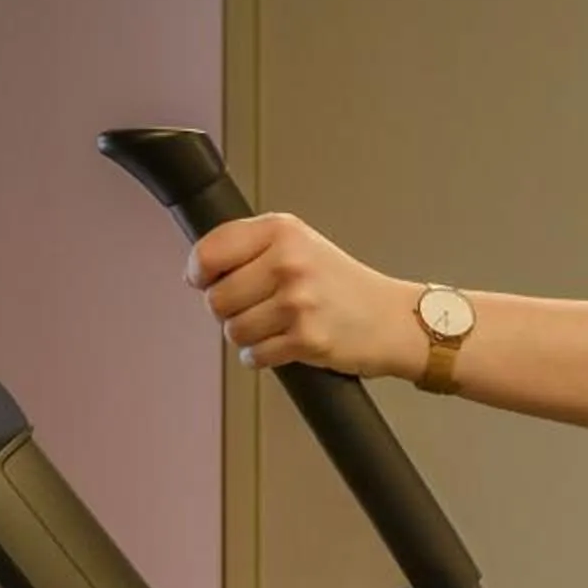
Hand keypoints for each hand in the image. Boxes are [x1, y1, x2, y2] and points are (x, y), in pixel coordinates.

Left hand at [189, 213, 425, 381]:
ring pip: (233, 330)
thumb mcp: (299, 244)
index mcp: (282, 231)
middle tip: (257, 307)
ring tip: (276, 326)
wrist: (391, 318)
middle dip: (229, 310)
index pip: (208, 253)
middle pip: (216, 299)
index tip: (206, 281)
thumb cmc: (343, 285)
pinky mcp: (307, 339)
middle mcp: (289, 262)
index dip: (199, 274)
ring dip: (248, 336)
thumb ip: (248, 247)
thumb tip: (196, 273)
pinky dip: (263, 356)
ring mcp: (298, 302)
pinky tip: (284, 343)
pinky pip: (255, 356)